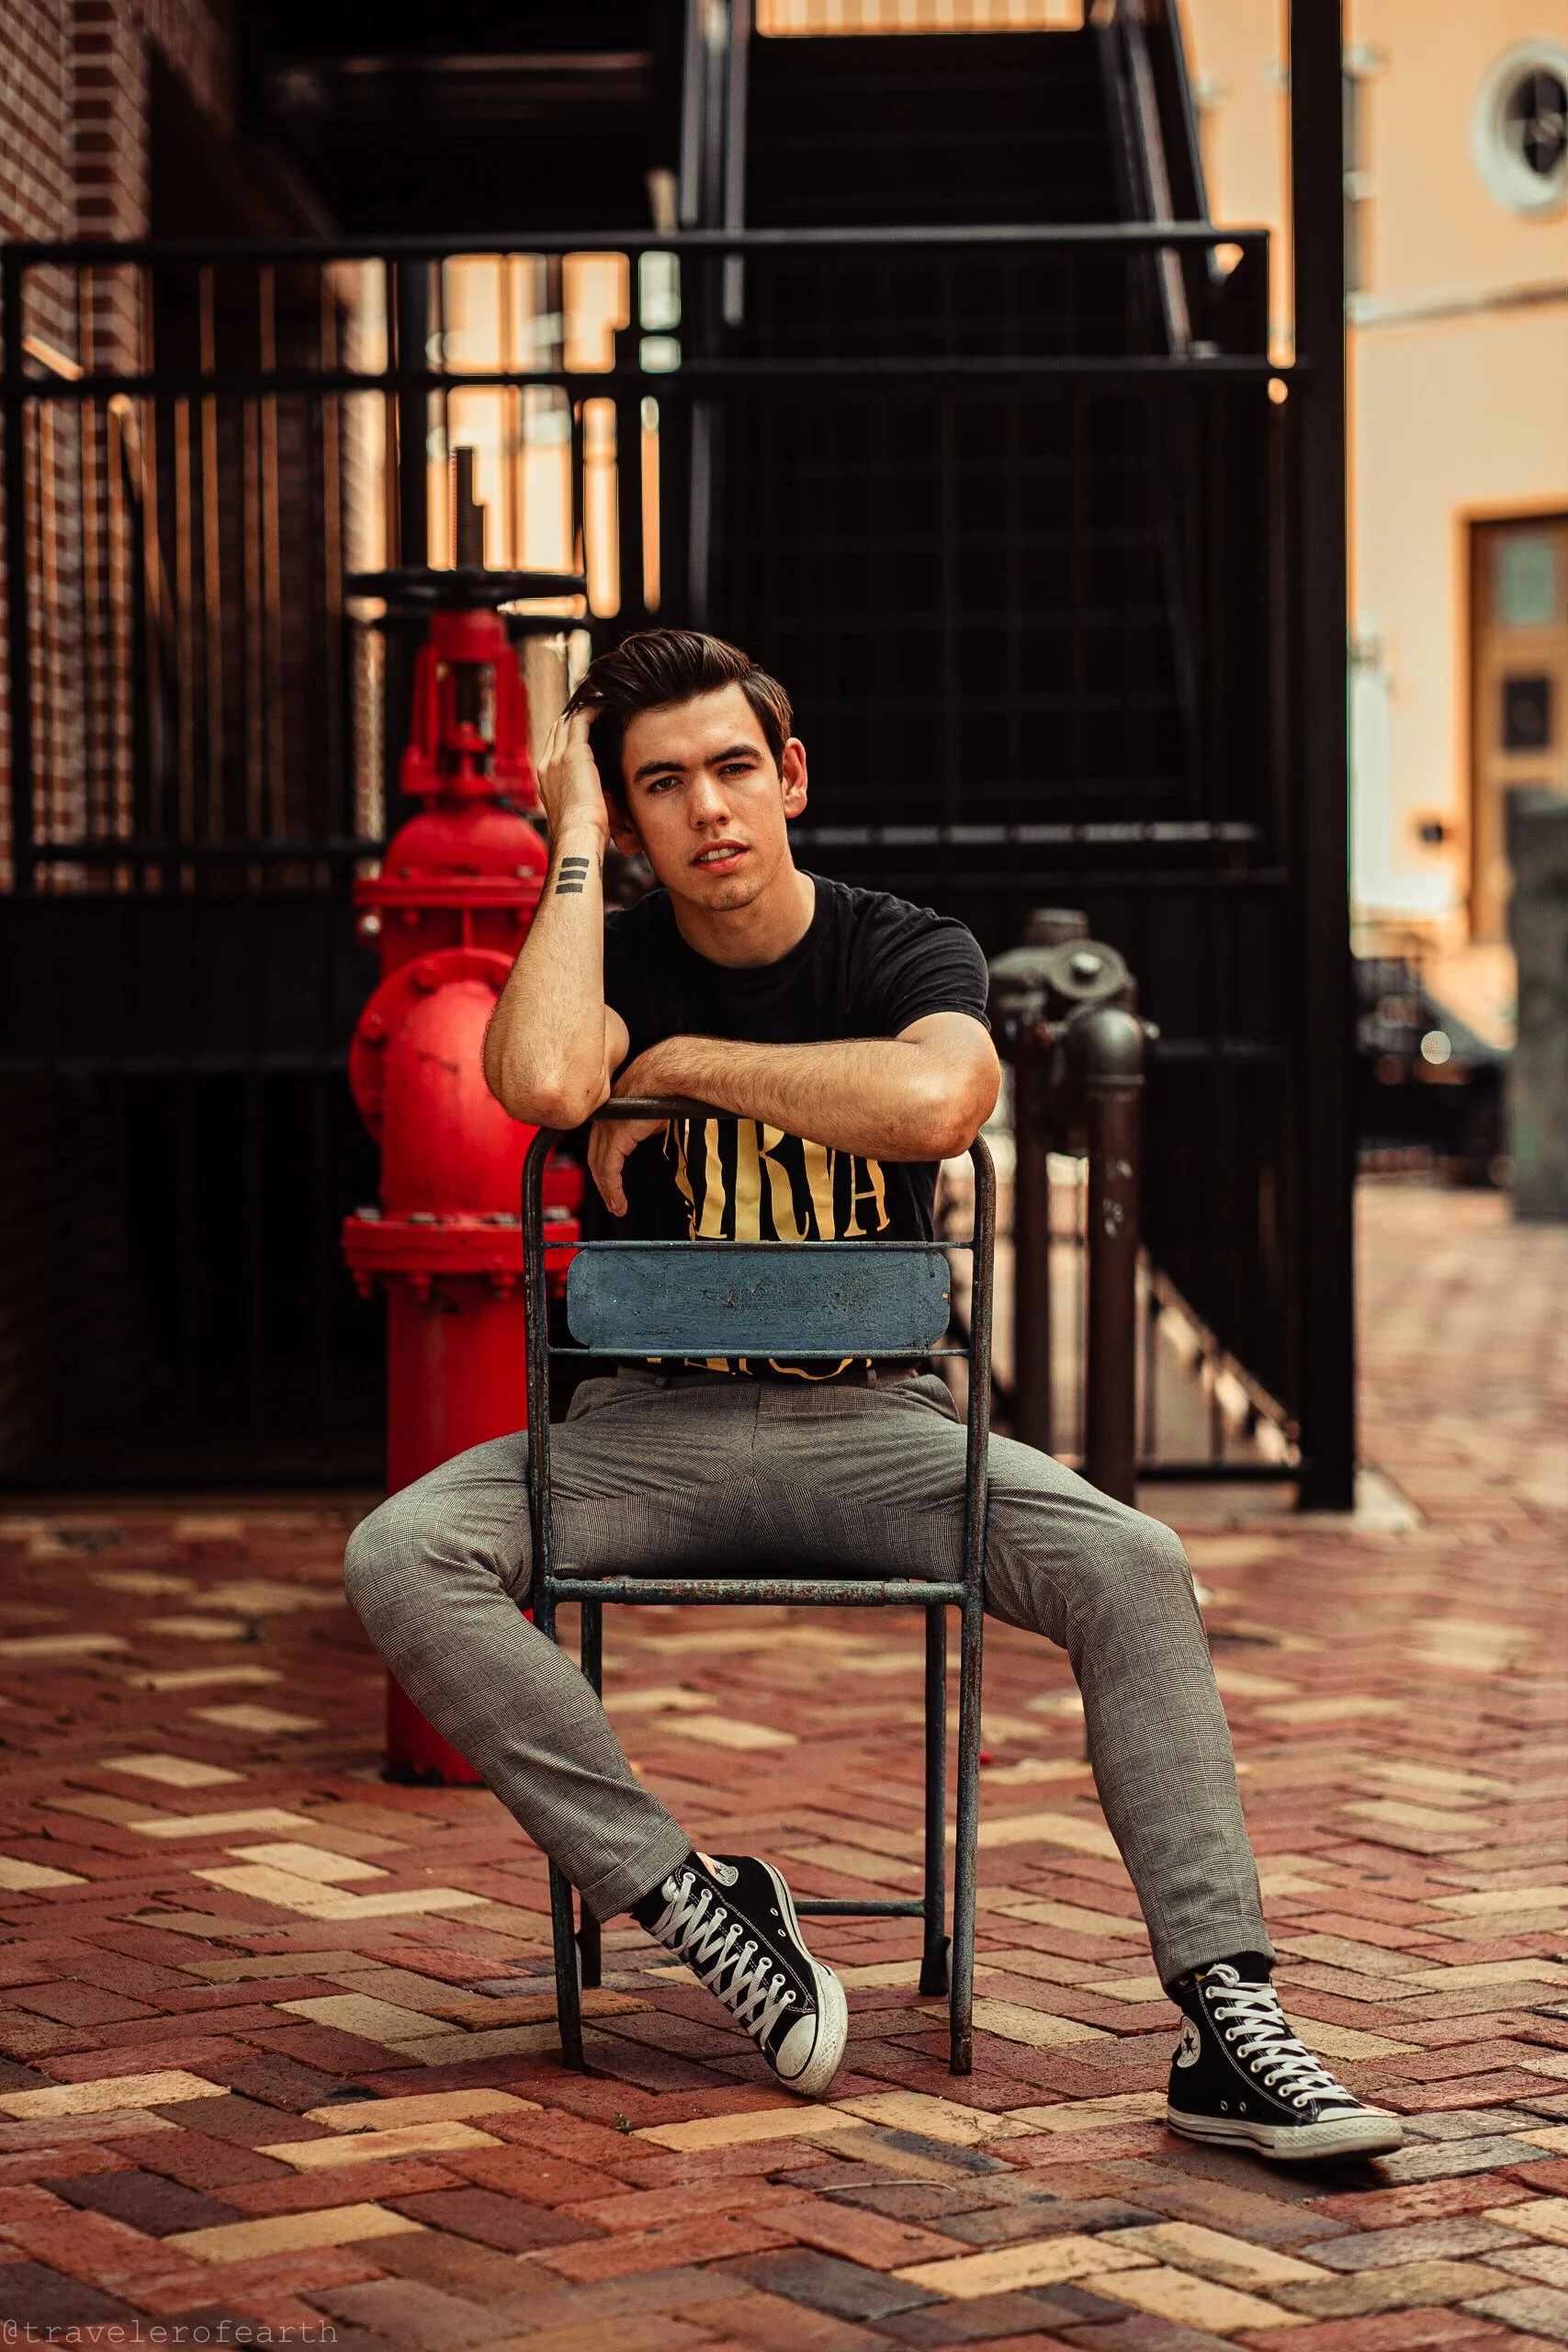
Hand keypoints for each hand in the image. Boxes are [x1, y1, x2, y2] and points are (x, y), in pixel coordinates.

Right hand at [537, 707, 611, 846]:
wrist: (577, 839)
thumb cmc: (584, 836)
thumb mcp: (581, 814)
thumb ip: (588, 799)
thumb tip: (605, 798)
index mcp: (546, 781)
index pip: (555, 745)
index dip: (569, 732)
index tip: (588, 725)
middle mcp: (546, 766)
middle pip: (558, 728)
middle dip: (575, 715)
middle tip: (597, 705)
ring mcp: (556, 758)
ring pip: (567, 720)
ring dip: (584, 708)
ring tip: (603, 700)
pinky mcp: (572, 754)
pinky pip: (581, 719)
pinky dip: (593, 708)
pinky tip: (607, 704)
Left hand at [587, 1046, 673, 1215]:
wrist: (673, 1070)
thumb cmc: (672, 1078)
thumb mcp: (657, 1102)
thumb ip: (649, 1117)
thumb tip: (652, 1126)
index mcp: (615, 1104)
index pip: (602, 1136)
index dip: (604, 1157)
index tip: (610, 1175)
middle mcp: (607, 1115)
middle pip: (596, 1153)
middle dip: (602, 1180)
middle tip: (610, 1199)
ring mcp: (609, 1125)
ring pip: (600, 1165)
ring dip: (607, 1189)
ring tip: (616, 1206)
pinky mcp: (616, 1136)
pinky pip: (609, 1169)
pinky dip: (612, 1188)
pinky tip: (618, 1201)